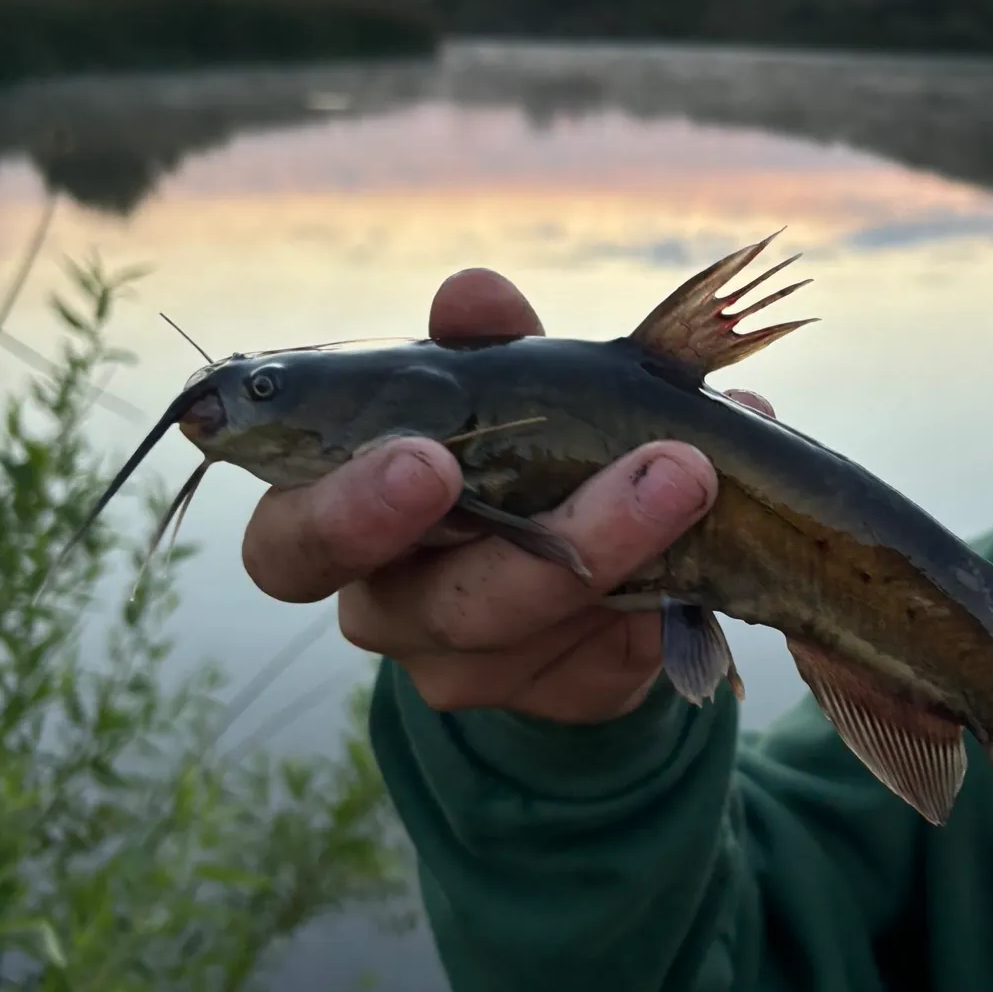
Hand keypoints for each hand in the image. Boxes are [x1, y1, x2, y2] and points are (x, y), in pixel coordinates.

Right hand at [241, 266, 772, 722]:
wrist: (564, 577)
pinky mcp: (551, 696)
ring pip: (532, 627)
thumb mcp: (495, 397)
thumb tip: (475, 295)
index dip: (346, 510)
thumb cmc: (501, 461)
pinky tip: (699, 546)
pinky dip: (660, 592)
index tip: (427, 456)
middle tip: (636, 471)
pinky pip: (605, 654)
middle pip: (428, 604)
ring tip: (690, 474)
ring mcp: (464, 668)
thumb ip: (481, 350)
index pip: (293, 543)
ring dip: (619, 545)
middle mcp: (386, 607)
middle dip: (527, 549)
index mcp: (335, 529)